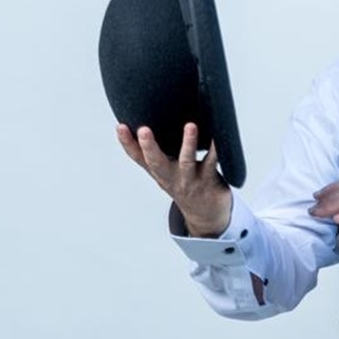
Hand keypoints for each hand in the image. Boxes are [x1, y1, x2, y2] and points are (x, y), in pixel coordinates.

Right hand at [117, 121, 231, 236]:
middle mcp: (172, 177)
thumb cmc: (183, 186)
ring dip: (188, 143)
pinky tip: (218, 135)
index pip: (138, 158)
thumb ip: (152, 152)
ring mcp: (191, 180)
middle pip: (157, 162)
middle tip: (143, 130)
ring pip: (188, 161)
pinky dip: (217, 149)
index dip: (127, 143)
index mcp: (158, 172)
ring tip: (190, 126)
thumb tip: (140, 123)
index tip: (120, 127)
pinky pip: (214, 162)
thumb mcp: (163, 172)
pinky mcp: (210, 180)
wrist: (206, 215)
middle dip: (149, 146)